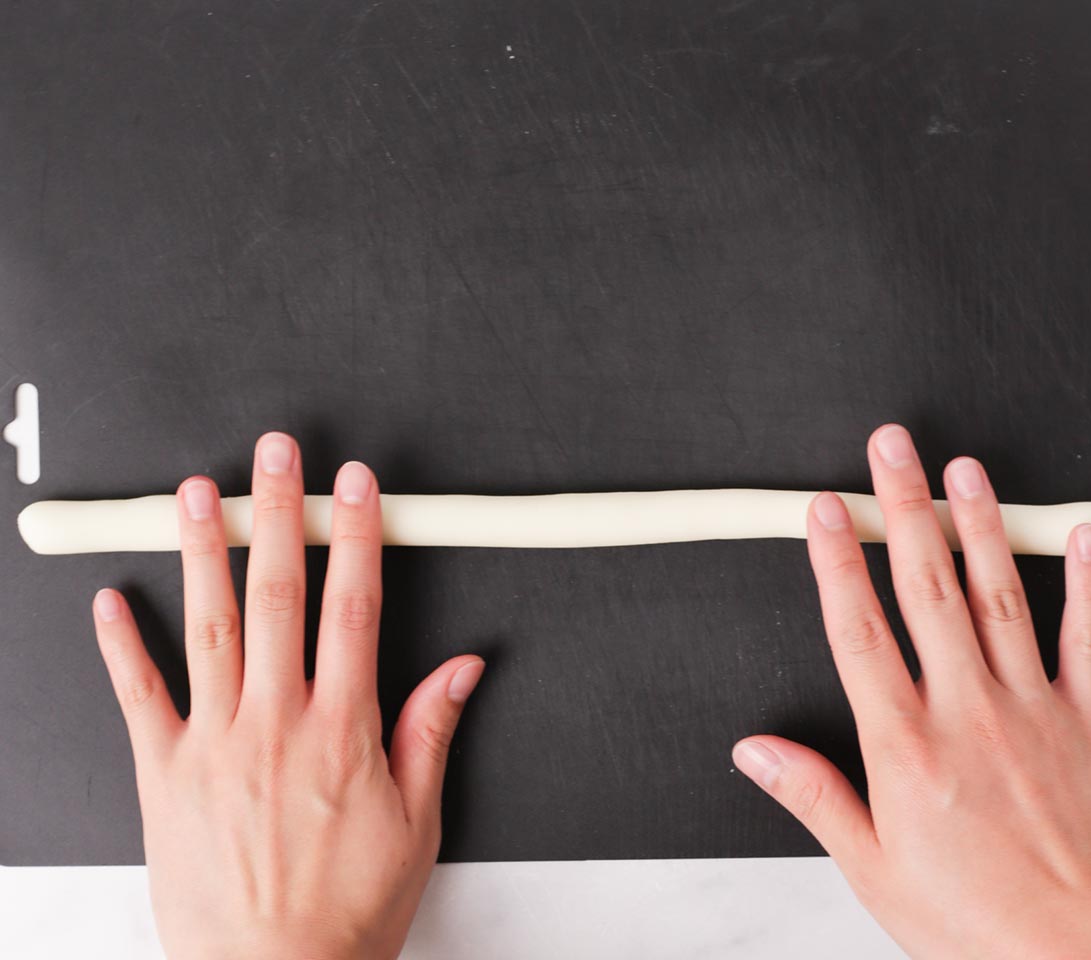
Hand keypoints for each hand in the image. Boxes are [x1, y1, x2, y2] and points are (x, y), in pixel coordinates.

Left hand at [91, 431, 483, 959]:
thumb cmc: (345, 910)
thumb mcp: (417, 822)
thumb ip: (432, 730)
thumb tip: (462, 667)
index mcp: (342, 729)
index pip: (353, 607)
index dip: (356, 537)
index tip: (354, 486)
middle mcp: (275, 722)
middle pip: (278, 595)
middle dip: (279, 514)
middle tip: (277, 455)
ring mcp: (213, 744)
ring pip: (208, 627)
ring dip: (203, 552)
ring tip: (198, 492)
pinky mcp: (163, 776)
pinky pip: (138, 698)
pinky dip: (122, 645)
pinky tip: (112, 599)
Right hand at [734, 424, 1090, 958]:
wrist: (1081, 959)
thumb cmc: (974, 921)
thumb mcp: (872, 868)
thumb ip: (813, 796)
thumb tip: (755, 751)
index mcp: (905, 745)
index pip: (859, 631)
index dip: (836, 561)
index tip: (824, 509)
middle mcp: (965, 711)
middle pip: (926, 589)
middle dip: (902, 508)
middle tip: (891, 449)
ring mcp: (1032, 709)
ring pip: (1000, 596)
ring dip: (978, 525)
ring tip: (963, 469)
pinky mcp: (1090, 722)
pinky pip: (1087, 638)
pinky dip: (1085, 582)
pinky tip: (1076, 535)